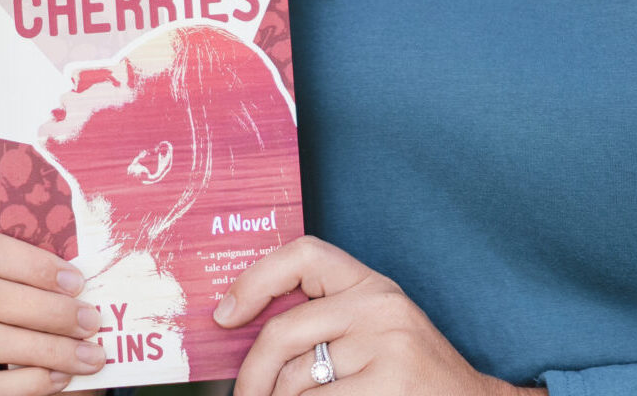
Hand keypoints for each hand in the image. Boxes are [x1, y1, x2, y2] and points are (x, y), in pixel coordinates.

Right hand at [0, 228, 110, 394]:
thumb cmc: (23, 318)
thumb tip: (89, 267)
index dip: (28, 262)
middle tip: (90, 320)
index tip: (75, 281)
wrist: (5, 375)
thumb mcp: (24, 289)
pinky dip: (30, 382)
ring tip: (89, 355)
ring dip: (48, 348)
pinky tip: (61, 378)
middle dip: (46, 309)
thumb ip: (42, 274)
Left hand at [214, 234, 537, 395]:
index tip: (225, 315)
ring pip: (292, 381)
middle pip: (282, 332)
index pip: (304, 254)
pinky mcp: (386, 387)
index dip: (255, 280)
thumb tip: (243, 334)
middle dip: (252, 375)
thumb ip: (325, 322)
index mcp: (373, 286)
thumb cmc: (410, 375)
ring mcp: (386, 348)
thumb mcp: (374, 332)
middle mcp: (380, 308)